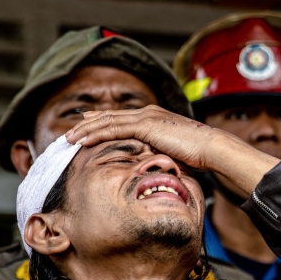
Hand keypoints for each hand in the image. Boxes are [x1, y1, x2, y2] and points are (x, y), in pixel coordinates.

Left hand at [65, 107, 278, 195]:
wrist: (210, 148)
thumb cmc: (198, 155)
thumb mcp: (173, 153)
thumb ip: (159, 154)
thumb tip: (153, 166)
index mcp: (154, 118)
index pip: (122, 118)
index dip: (102, 122)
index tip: (87, 127)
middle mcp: (148, 113)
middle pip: (111, 116)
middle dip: (88, 124)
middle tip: (71, 131)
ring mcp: (147, 117)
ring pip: (108, 120)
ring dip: (87, 129)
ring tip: (70, 137)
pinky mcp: (146, 124)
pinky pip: (115, 127)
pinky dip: (97, 132)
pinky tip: (84, 139)